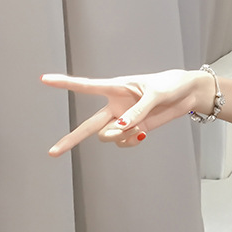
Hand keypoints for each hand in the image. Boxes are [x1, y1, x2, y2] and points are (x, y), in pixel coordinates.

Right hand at [41, 68, 209, 155]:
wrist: (188, 94)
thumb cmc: (170, 85)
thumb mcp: (156, 94)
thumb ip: (138, 110)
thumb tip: (120, 127)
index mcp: (117, 87)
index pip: (87, 86)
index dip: (65, 83)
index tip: (44, 79)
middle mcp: (116, 105)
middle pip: (88, 125)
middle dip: (71, 139)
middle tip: (53, 152)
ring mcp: (124, 119)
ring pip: (108, 136)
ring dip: (119, 136)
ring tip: (137, 128)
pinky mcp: (135, 128)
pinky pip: (123, 142)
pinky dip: (131, 141)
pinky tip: (142, 133)